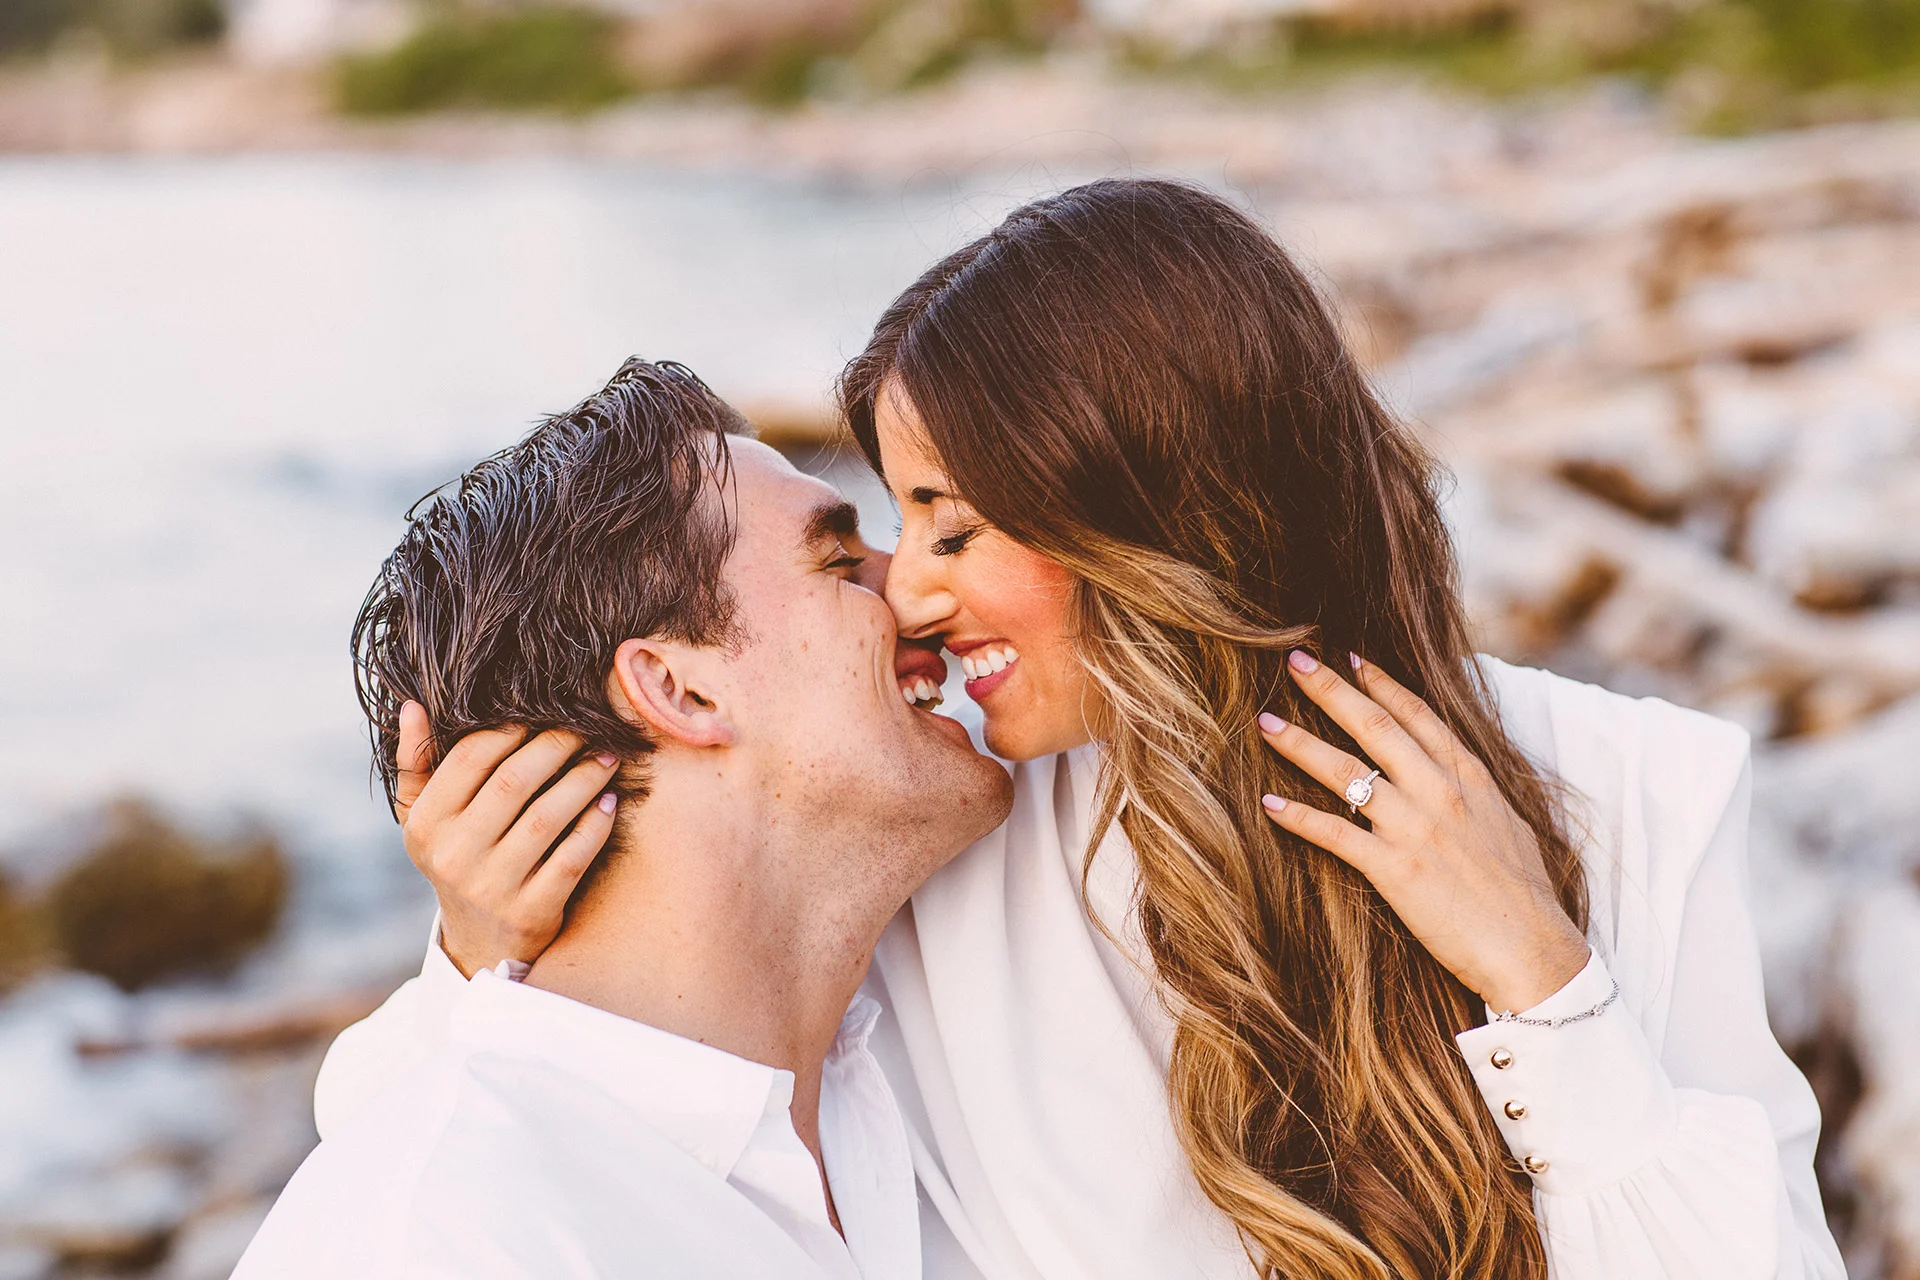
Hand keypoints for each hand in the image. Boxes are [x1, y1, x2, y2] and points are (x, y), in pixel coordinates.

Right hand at [394, 702, 619, 976]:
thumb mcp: (425, 820)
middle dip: (557, 746)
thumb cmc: (457, 859)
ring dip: (584, 780)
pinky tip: (609, 803)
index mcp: (426, 824)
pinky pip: (571, 857)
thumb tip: (414, 706)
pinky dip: (595, 826)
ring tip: (606, 758)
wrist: (479, 942)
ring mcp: (492, 886)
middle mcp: (454, 855)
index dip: (511, 728)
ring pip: (547, 817)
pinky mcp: (530, 911)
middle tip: (588, 729)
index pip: (470, 758)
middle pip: (513, 781)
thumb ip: (416, 764)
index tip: (543, 713)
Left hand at [1257, 652, 1589, 1013]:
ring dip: (1300, 743)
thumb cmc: (1525, 895)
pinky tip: (1268, 804)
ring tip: (1265, 721)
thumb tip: (1460, 770)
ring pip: (1345, 772)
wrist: (1533, 950)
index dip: (1381, 682)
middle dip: (1330, 689)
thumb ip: (1477, 791)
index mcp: (1470, 776)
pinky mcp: (1395, 869)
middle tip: (1294, 660)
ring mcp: (1416, 828)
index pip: (1417, 714)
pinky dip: (1298, 817)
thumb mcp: (1509, 823)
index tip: (1349, 657)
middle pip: (1374, 726)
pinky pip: (1335, 834)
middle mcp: (1440, 792)